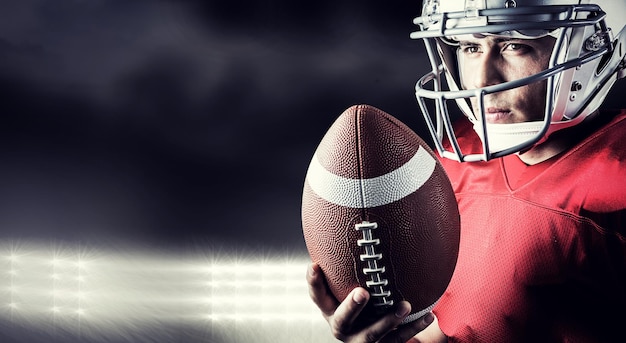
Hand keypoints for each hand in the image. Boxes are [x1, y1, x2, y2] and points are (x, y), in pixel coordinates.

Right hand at [307, 263, 434, 342]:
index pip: (318, 296)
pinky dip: (414, 327)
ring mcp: (362, 340)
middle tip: (362, 293)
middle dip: (352, 307)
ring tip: (404, 306)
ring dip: (389, 320)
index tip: (316, 265)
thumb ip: (345, 265)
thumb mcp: (346, 285)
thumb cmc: (360, 300)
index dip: (314, 282)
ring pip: (373, 334)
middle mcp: (343, 327)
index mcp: (331, 310)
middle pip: (342, 319)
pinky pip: (399, 339)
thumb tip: (353, 221)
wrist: (372, 337)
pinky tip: (428, 316)